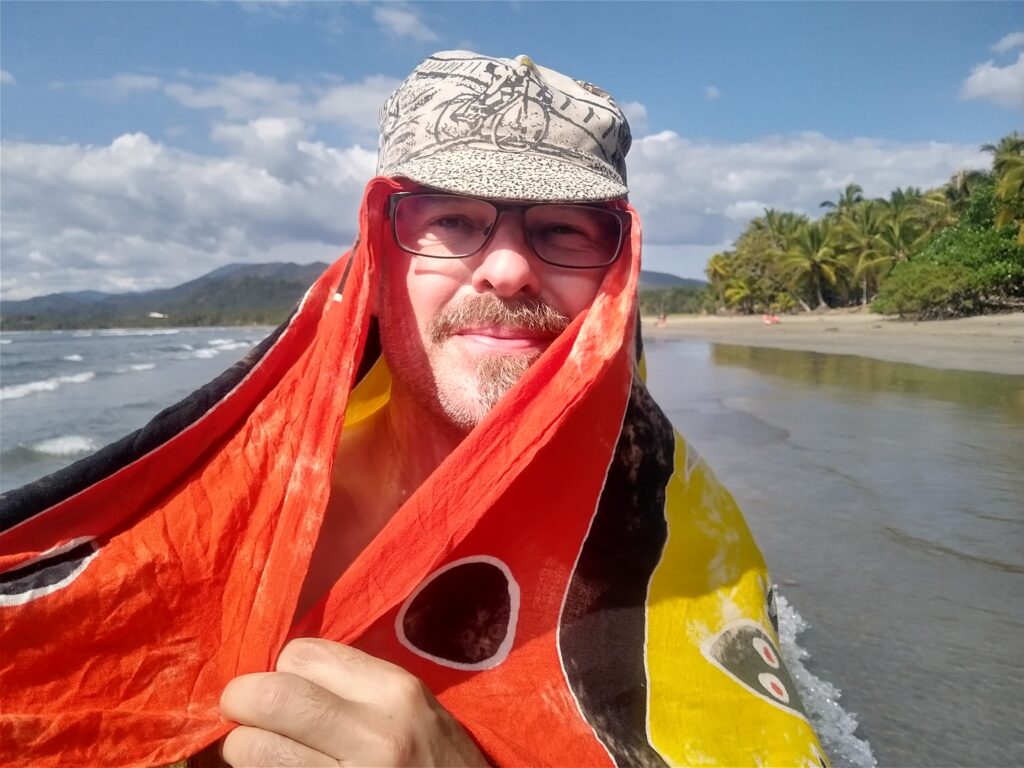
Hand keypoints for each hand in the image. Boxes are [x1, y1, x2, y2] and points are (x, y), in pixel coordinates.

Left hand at [220, 638, 488, 766]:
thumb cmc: (439, 764)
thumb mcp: (414, 710)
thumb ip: (354, 689)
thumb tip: (276, 676)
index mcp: (396, 693)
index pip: (301, 656)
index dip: (283, 672)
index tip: (287, 691)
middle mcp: (375, 735)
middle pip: (270, 697)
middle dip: (241, 704)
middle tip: (243, 718)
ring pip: (253, 750)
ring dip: (245, 751)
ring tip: (264, 755)